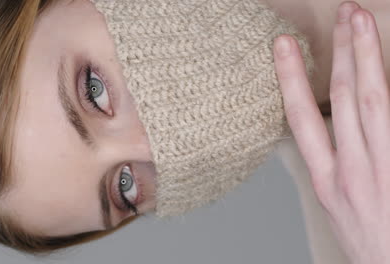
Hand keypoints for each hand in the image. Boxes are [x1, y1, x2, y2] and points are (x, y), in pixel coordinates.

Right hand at [273, 1, 389, 263]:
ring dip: (367, 55)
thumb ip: (338, 168)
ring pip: (373, 99)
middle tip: (343, 14)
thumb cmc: (372, 246)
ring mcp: (383, 169)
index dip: (291, 77)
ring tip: (361, 22)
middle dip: (342, 50)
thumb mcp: (340, 209)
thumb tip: (336, 130)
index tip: (283, 47)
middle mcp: (353, 171)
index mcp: (328, 181)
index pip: (301, 117)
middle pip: (345, 97)